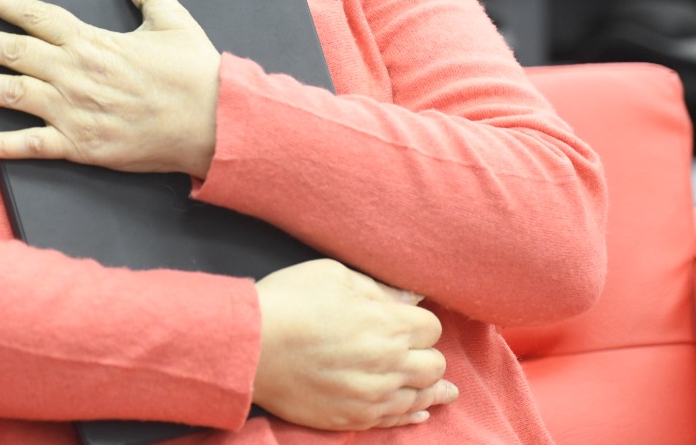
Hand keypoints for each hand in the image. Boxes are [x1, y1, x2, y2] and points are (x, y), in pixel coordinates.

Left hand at [0, 0, 222, 175]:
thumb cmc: (195, 72)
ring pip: (5, 95)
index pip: (30, 13)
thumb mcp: (170, 16)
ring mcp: (73, 112)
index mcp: (90, 40)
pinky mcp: (80, 148)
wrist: (219, 124)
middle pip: (5, 51)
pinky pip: (28, 147)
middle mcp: (73, 73)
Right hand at [253, 259, 456, 430]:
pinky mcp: (353, 418)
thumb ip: (378, 289)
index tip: (406, 320)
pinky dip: (412, 414)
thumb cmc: (289, 301)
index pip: (431, 327)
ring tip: (445, 390)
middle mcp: (389, 364)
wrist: (250, 346)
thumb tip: (411, 298)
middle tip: (414, 349)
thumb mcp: (334, 275)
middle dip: (426, 354)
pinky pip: (395, 420)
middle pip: (433, 364)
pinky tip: (420, 411)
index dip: (419, 322)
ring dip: (431, 388)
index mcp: (388, 324)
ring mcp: (372, 396)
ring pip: (420, 397)